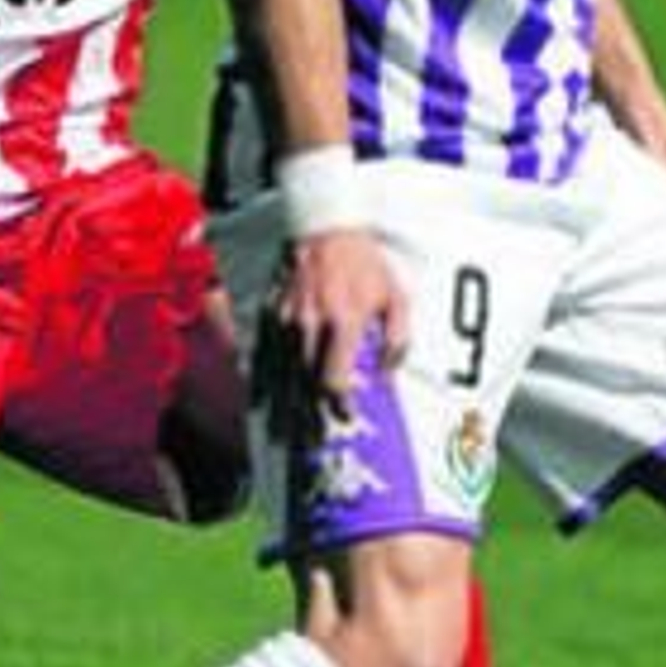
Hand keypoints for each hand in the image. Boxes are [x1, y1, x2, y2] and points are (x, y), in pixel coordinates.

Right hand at [275, 226, 409, 415]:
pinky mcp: (272, 315)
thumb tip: (387, 377)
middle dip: (310, 414)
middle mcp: (311, 326)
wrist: (325, 230)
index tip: (345, 416)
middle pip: (304, 385)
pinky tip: (271, 399)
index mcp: (344, 323)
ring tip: (291, 428)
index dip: (338, 405)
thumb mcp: (395, 297)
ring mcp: (287, 322)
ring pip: (283, 375)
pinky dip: (270, 380)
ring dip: (287, 404)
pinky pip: (268, 356)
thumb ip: (397, 339)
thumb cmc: (365, 266)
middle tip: (315, 436)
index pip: (334, 380)